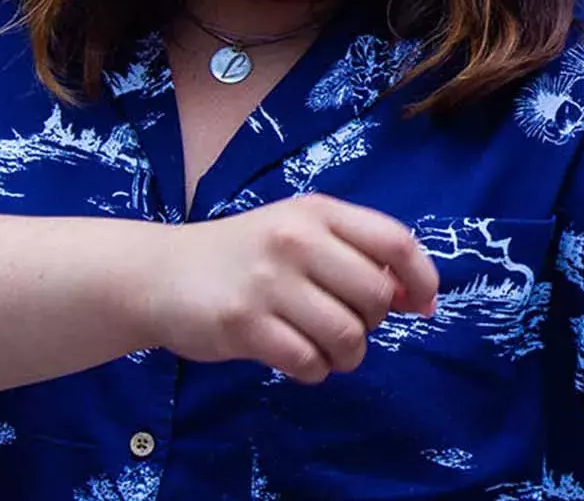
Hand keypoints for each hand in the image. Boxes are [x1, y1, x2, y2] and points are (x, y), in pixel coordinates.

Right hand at [145, 194, 438, 384]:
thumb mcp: (299, 232)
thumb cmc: (244, 255)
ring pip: (348, 335)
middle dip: (373, 323)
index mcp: (317, 212)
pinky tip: (298, 359)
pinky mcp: (244, 325)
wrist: (160, 274)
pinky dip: (314, 370)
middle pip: (377, 296)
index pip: (395, 242)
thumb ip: (356, 254)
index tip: (422, 305)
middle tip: (346, 324)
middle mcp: (296, 240)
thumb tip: (419, 297)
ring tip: (327, 350)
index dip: (422, 278)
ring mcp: (268, 283)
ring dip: (347, 355)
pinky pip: (309, 362)